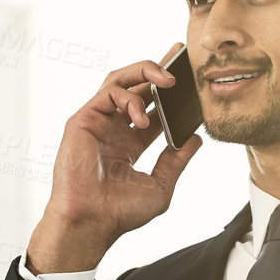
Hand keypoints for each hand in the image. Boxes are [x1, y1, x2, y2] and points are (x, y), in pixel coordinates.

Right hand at [28, 45, 203, 271]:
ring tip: (168, 80)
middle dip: (158, 68)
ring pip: (119, 80)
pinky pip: (107, 94)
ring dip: (144, 73)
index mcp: (129, 143)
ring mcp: (97, 123)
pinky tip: (143, 117)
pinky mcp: (83, 120)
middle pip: (136, 87)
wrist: (93, 222)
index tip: (189, 78)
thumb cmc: (120, 212)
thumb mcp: (160, 185)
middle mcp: (113, 129)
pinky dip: (128, 98)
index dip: (169, 92)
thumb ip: (176, 160)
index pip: (151, 108)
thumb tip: (195, 139)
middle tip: (180, 57)